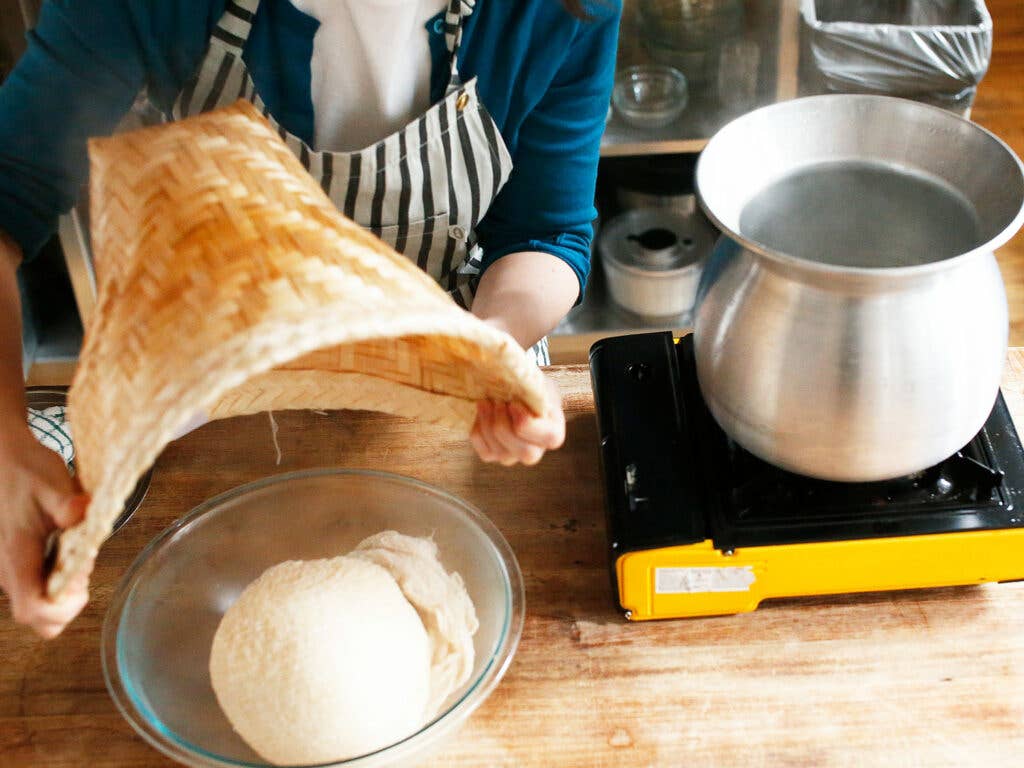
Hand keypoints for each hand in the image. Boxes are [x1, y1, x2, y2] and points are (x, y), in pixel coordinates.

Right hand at [0, 427, 89, 637]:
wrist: (5, 462)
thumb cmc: (28, 471)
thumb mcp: (52, 482)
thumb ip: (66, 502)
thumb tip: (81, 511)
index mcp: (17, 556)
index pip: (32, 610)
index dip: (62, 608)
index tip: (81, 580)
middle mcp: (10, 572)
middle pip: (37, 620)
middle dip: (68, 605)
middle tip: (82, 568)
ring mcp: (14, 571)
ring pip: (39, 608)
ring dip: (65, 593)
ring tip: (76, 555)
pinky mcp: (21, 567)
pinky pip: (40, 591)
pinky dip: (60, 582)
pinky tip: (69, 551)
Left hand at [470, 376, 564, 465]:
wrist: (508, 388)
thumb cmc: (526, 385)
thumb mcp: (535, 382)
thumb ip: (533, 390)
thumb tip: (519, 389)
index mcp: (553, 432)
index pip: (550, 438)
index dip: (528, 421)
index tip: (514, 402)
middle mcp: (536, 450)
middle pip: (526, 453)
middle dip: (507, 426)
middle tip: (498, 402)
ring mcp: (514, 456)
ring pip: (502, 454)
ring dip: (489, 423)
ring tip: (486, 401)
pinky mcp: (493, 455)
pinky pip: (485, 453)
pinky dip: (479, 431)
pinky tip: (481, 413)